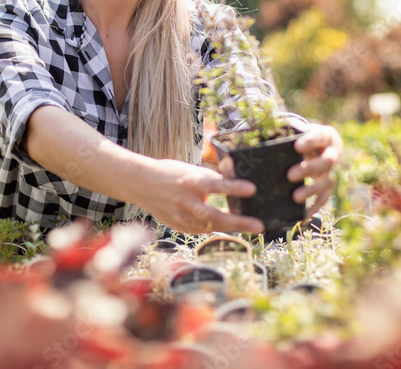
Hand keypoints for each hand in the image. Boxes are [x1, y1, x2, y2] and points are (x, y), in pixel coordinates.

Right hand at [136, 159, 264, 234]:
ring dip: (230, 227)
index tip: (253, 189)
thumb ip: (208, 179)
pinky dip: (212, 227)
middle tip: (259, 226)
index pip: (216, 185)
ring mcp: (181, 217)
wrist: (141, 184)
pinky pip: (200, 230)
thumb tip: (231, 185)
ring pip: (210, 227)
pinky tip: (224, 224)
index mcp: (190, 182)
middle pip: (215, 215)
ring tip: (249, 226)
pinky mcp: (178, 226)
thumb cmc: (169, 173)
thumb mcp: (190, 169)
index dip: (234, 187)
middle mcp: (186, 201)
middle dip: (239, 222)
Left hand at [287, 124, 342, 216]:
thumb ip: (283, 132)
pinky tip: (303, 216)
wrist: (321, 146)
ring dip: (311, 190)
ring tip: (295, 197)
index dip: (310, 142)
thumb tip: (254, 132)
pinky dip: (314, 207)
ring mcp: (334, 171)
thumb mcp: (298, 131)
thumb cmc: (302, 137)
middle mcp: (334, 153)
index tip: (296, 147)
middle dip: (309, 169)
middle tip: (290, 175)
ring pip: (327, 182)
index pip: (320, 136)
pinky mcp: (330, 187)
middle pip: (327, 161)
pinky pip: (324, 198)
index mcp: (326, 135)